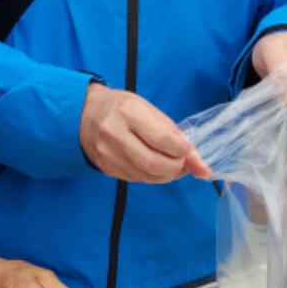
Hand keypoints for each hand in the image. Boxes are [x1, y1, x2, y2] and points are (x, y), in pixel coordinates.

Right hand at [79, 84, 211, 183]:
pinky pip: (136, 179)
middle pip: (153, 163)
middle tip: (182, 163)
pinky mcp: (106, 167)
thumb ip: (176, 136)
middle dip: (176, 169)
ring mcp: (107, 153)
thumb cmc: (122, 108)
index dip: (182, 150)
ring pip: (146, 176)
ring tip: (172, 166)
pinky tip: (154, 167)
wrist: (84, 114)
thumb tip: (202, 168)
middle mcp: (114, 133)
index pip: (162, 139)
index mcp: (128, 112)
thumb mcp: (150, 111)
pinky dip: (152, 176)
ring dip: (166, 175)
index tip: (186, 149)